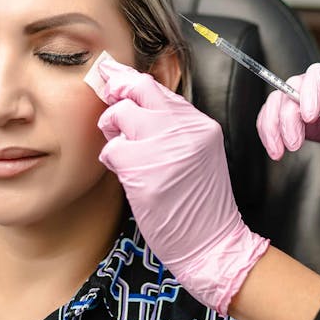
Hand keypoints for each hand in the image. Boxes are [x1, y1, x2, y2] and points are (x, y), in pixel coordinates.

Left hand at [95, 58, 268, 314]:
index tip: (114, 76)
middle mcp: (186, 128)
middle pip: (140, 89)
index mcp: (200, 123)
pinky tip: (125, 174)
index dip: (131, 81)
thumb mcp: (197, 154)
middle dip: (118, 90)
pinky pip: (112, 150)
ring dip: (112, 130)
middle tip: (107, 96)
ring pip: (121, 115)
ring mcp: (166, 147)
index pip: (160, 88)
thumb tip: (135, 102)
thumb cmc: (199, 205)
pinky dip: (111, 161)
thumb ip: (174, 127)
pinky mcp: (146, 171)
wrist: (212, 244)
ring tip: (122, 150)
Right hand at [256, 63, 319, 183]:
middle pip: (292, 91)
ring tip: (278, 151)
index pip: (319, 76)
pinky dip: (268, 132)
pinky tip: (275, 150)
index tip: (309, 117)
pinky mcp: (294, 115)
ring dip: (272, 126)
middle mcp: (315, 87)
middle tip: (294, 144)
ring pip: (276, 102)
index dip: (310, 92)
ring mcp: (301, 100)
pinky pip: (273, 117)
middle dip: (288, 118)